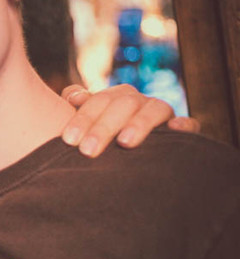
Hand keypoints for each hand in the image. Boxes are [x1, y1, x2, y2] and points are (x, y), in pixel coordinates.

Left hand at [60, 84, 200, 156]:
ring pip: (155, 108)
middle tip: (87, 150)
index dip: (83, 118)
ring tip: (125, 142)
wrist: (126, 161)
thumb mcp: (84, 125)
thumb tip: (74, 97)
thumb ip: (74, 107)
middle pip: (124, 103)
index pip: (98, 101)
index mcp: (114, 98)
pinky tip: (174, 129)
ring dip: (140, 123)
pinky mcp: (181, 133)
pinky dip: (184, 125)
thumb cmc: (97, 141)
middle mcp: (138, 103)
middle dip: (104, 127)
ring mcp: (161, 115)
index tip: (69, 139)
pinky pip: (189, 124)